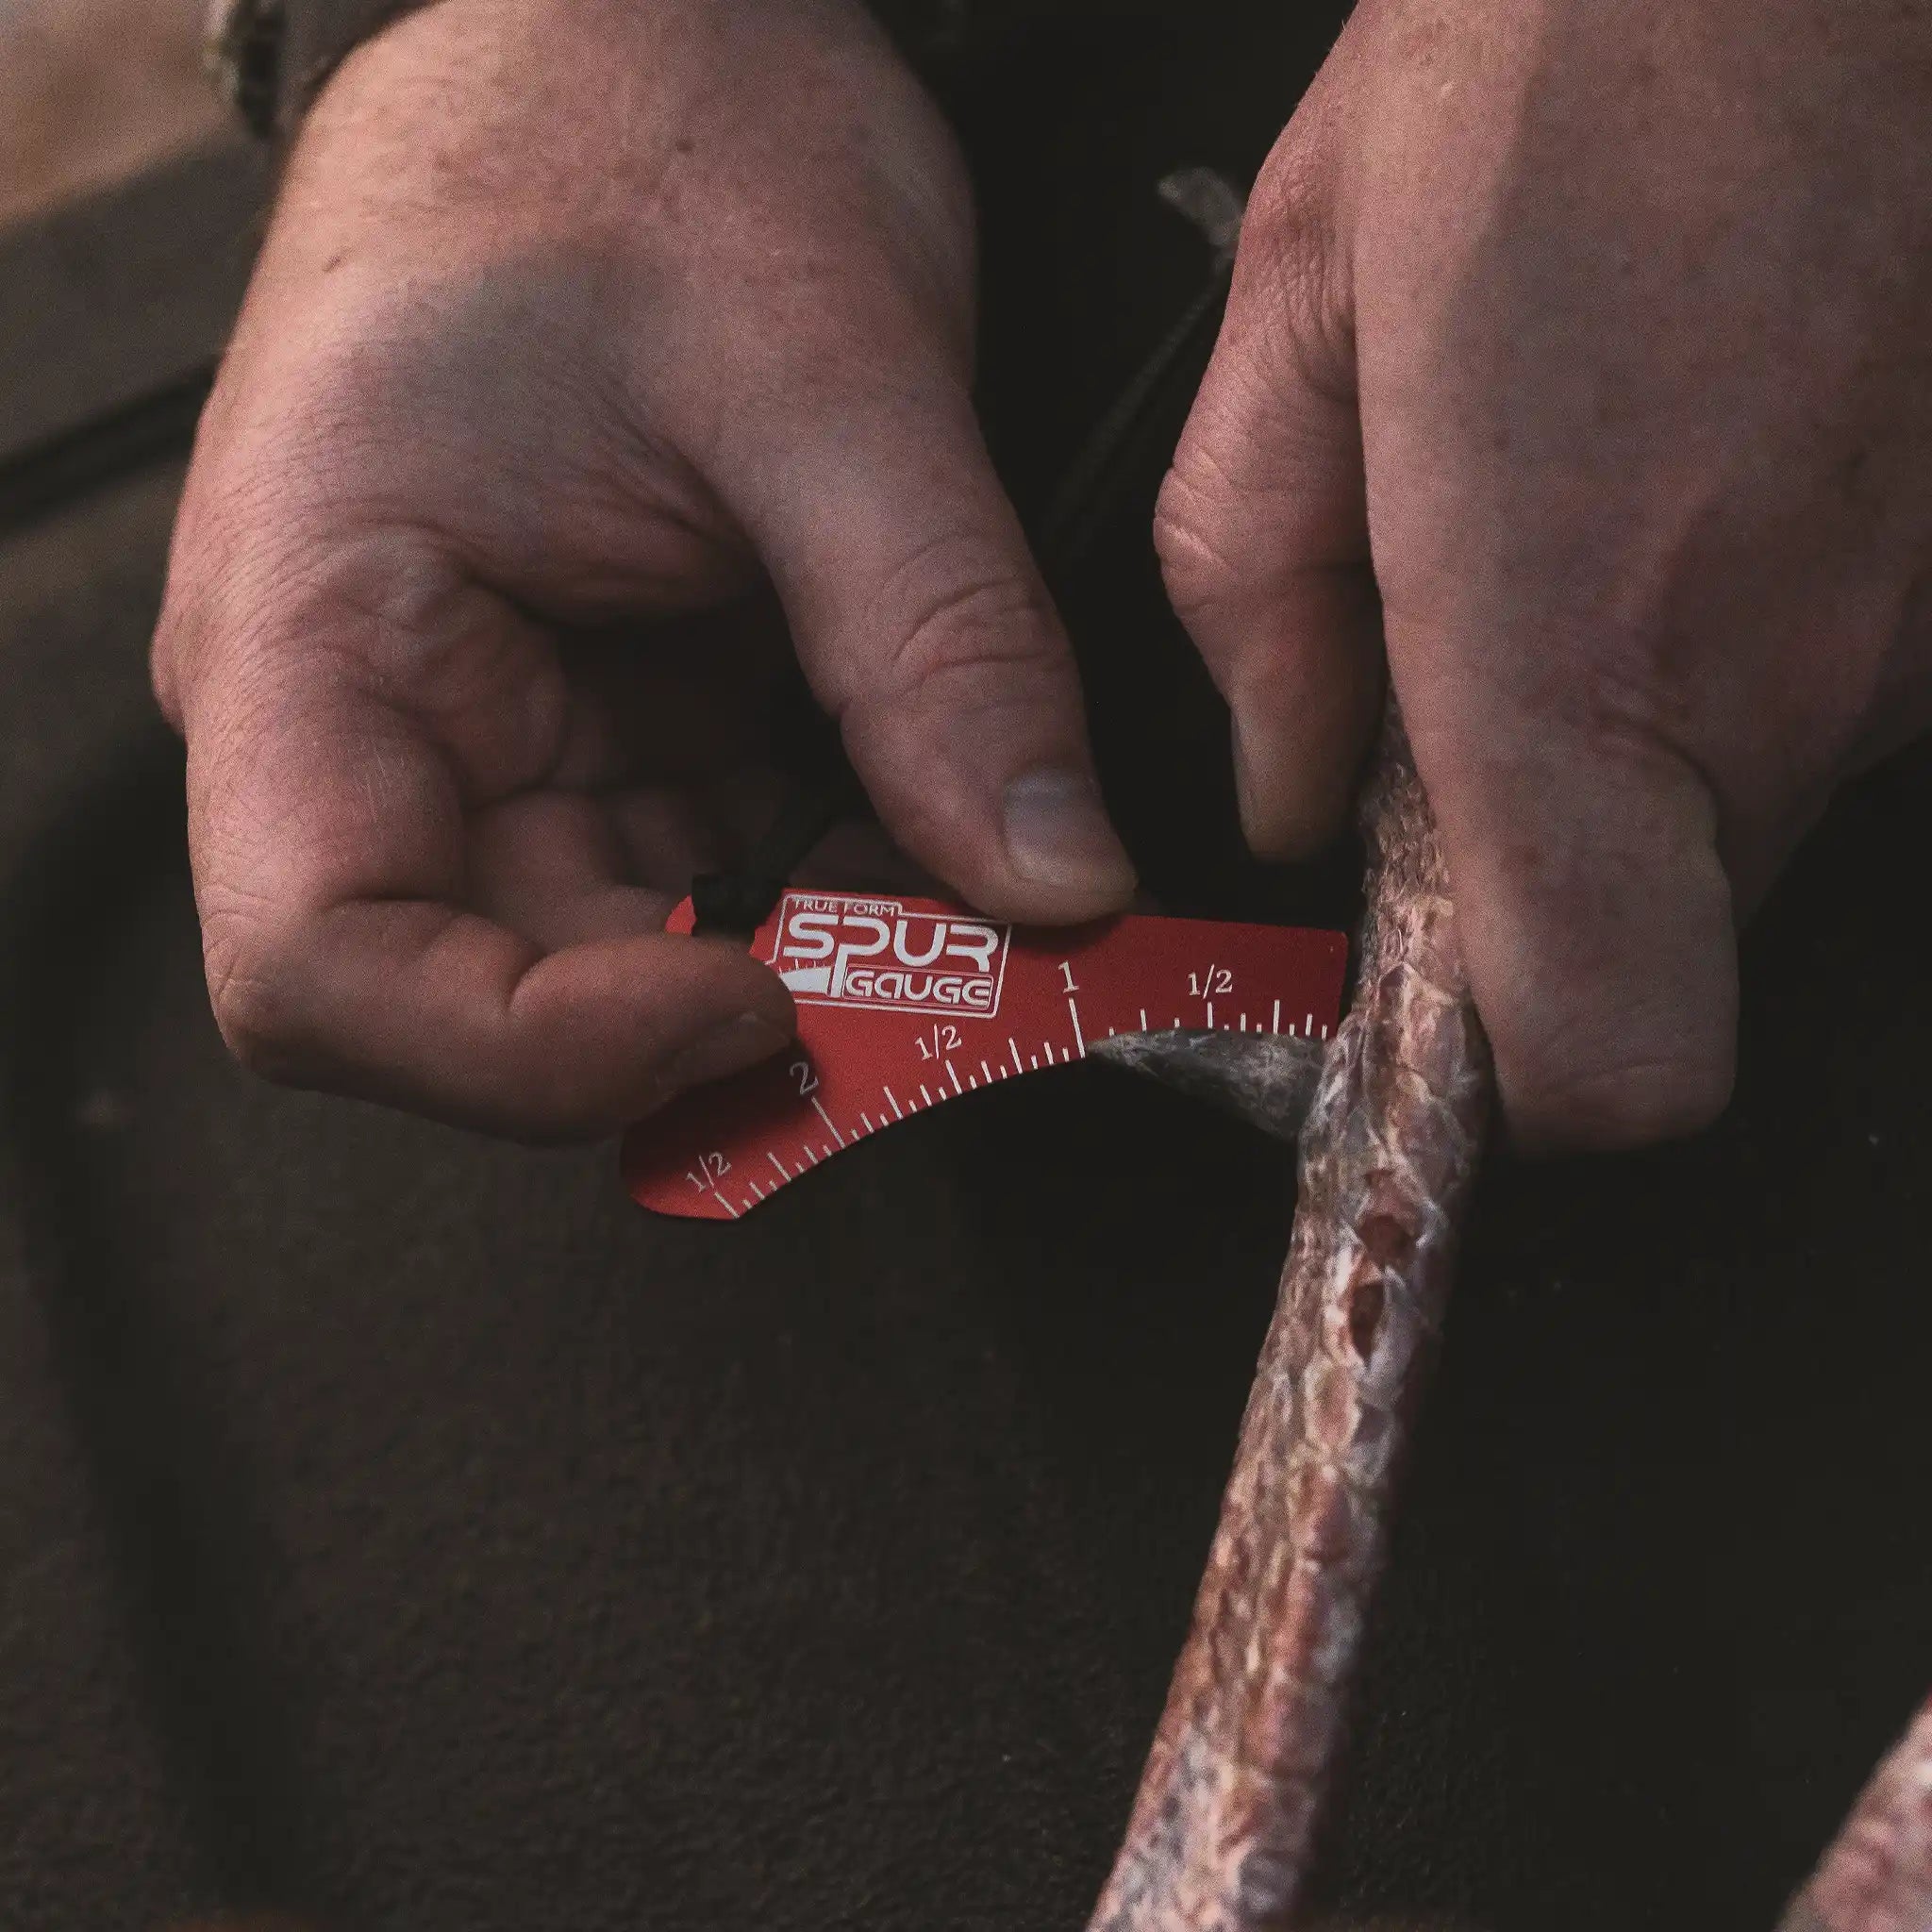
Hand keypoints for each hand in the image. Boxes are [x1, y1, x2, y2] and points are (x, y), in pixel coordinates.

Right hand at [154, 0, 1131, 1139]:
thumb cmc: (654, 123)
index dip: (531, 1052)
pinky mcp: (578, 726)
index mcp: (311, 623)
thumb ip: (941, 649)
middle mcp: (356, 713)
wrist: (641, 25)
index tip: (756, 996)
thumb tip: (1060, 881)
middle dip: (707, 1018)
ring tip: (941, 877)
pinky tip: (910, 822)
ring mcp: (472, 730)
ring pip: (603, 957)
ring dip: (787, 957)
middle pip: (477, 999)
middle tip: (919, 975)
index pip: (318, 972)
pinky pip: (681, 878)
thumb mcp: (827, 382)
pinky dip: (806, 886)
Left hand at [1157, 0, 1931, 1147]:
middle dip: (1553, 852)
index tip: (1450, 981)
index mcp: (1570, 659)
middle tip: (1479, 660)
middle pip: (1663, 935)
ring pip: (1760, 803)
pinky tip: (1705, 470)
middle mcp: (1788, 683)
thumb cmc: (1558, 65)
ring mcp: (1928, 628)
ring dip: (1653, 724)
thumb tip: (1289, 788)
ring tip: (1592, 512)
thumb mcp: (1305, 324)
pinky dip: (1761, 632)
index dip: (1525, 1074)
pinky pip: (1854, 681)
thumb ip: (1268, 608)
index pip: (1608, 1069)